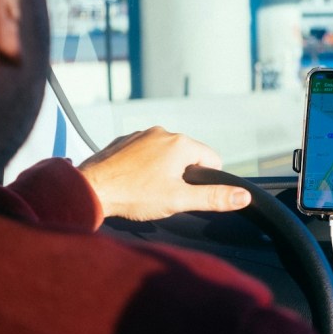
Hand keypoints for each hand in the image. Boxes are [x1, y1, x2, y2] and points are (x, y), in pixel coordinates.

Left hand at [78, 126, 251, 220]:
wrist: (89, 190)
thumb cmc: (134, 195)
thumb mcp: (179, 200)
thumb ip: (214, 197)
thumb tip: (243, 196)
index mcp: (181, 144)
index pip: (212, 160)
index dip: (204, 181)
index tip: (185, 194)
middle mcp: (163, 132)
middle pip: (188, 156)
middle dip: (181, 175)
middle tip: (163, 194)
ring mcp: (141, 134)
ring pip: (165, 153)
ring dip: (162, 169)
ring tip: (145, 189)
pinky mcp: (123, 140)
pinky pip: (144, 152)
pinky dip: (142, 165)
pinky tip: (131, 181)